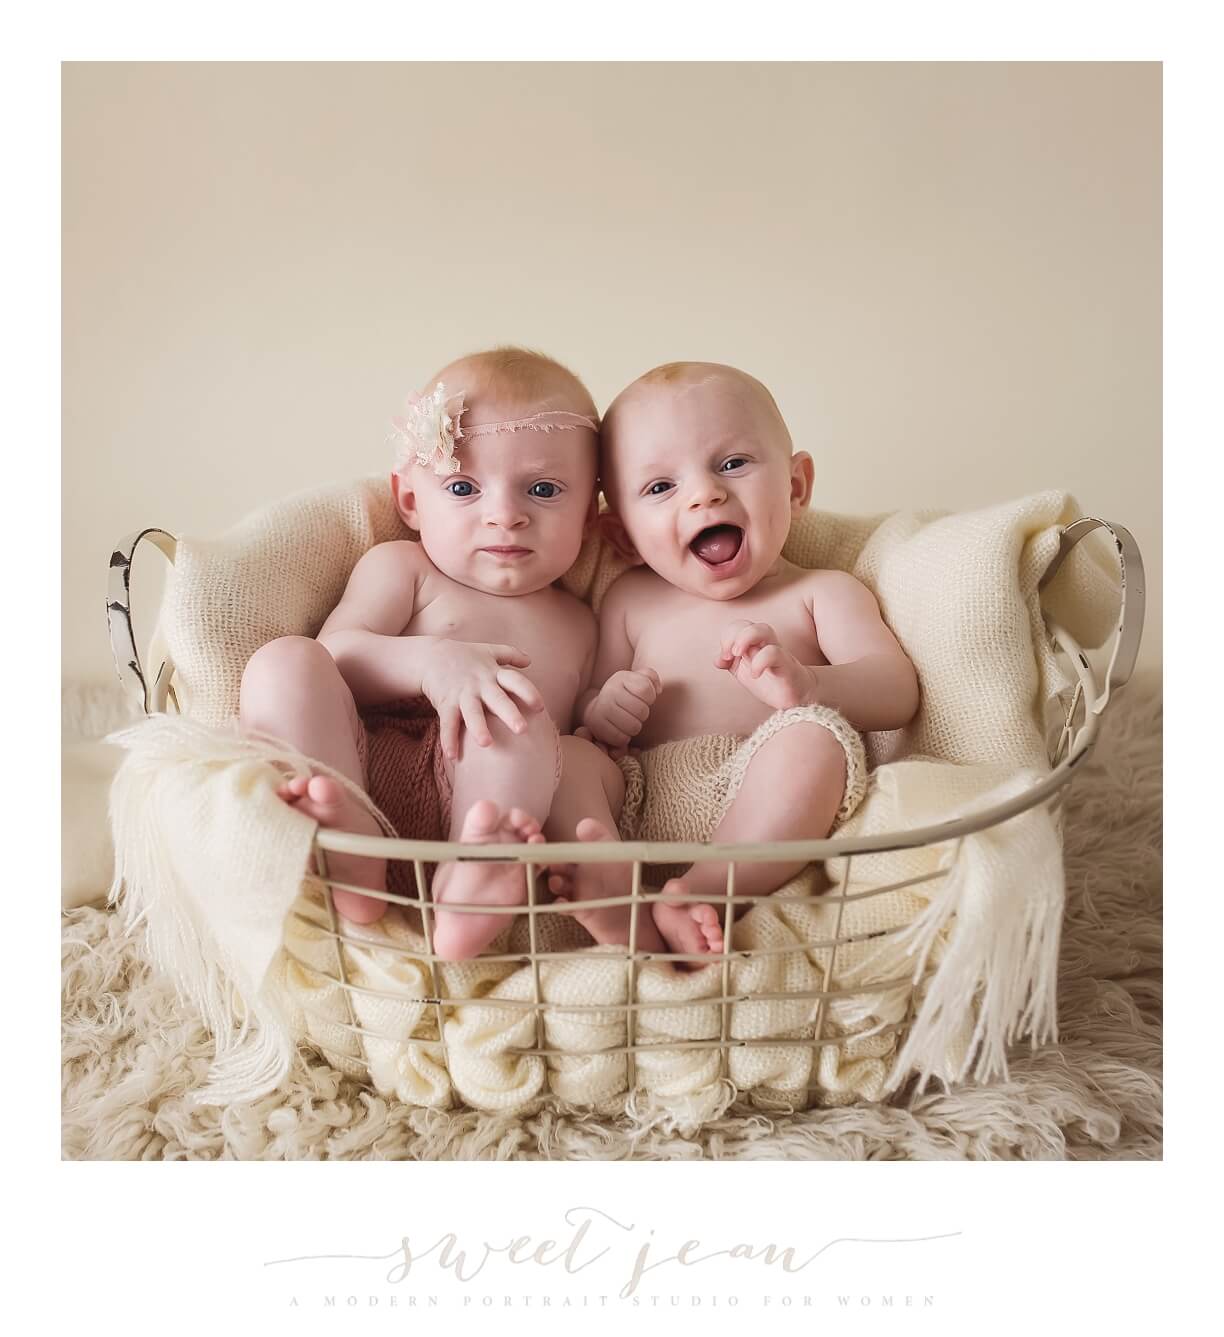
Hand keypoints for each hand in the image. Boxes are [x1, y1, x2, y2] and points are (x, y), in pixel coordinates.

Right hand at [419, 641, 544, 759]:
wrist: (430, 655)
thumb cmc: (464, 655)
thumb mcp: (488, 651)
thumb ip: (510, 654)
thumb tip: (530, 660)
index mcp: (493, 673)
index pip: (515, 681)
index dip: (528, 692)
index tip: (540, 707)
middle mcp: (480, 684)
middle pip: (497, 699)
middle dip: (509, 714)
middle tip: (522, 730)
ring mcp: (462, 694)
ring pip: (472, 712)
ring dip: (478, 728)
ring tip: (486, 743)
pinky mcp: (445, 703)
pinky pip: (447, 723)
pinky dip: (448, 739)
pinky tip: (453, 756)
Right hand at [581, 668, 660, 749]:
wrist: (599, 708)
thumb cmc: (625, 695)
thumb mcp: (638, 680)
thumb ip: (651, 677)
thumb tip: (658, 690)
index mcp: (620, 678)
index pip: (645, 689)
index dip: (650, 697)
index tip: (643, 698)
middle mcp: (609, 691)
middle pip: (641, 710)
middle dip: (643, 714)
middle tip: (636, 713)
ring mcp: (601, 709)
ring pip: (633, 726)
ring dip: (635, 727)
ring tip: (629, 721)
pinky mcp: (597, 726)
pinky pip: (621, 738)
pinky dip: (625, 737)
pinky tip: (621, 730)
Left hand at [716, 621, 814, 709]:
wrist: (795, 695)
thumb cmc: (769, 680)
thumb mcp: (743, 672)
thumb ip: (729, 664)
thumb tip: (717, 660)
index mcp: (754, 643)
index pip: (738, 626)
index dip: (727, 638)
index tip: (724, 658)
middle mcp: (765, 643)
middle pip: (749, 623)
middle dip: (733, 635)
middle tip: (729, 655)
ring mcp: (777, 651)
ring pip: (764, 629)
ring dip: (745, 638)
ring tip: (737, 655)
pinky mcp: (786, 665)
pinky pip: (774, 653)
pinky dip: (759, 662)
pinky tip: (754, 674)